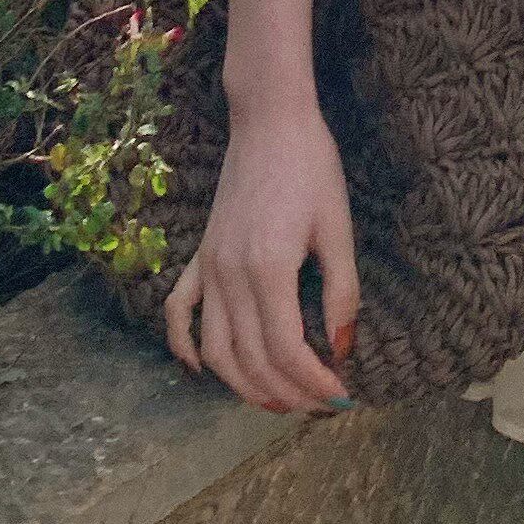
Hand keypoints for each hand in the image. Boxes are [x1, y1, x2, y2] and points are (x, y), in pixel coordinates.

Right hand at [163, 97, 358, 412]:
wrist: (270, 119)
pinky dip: (186, 347)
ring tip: (280, 401)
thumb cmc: (312, 166)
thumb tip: (342, 348)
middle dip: (288, 392)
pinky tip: (203, 370)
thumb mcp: (337, 227)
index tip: (342, 396)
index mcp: (268, 268)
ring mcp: (209, 266)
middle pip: (251, 358)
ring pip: (216, 349)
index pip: (286, 350)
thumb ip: (341, 292)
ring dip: (244, 385)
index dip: (314, 382)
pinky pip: (181, 311)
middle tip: (321, 405)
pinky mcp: (201, 255)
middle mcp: (230, 275)